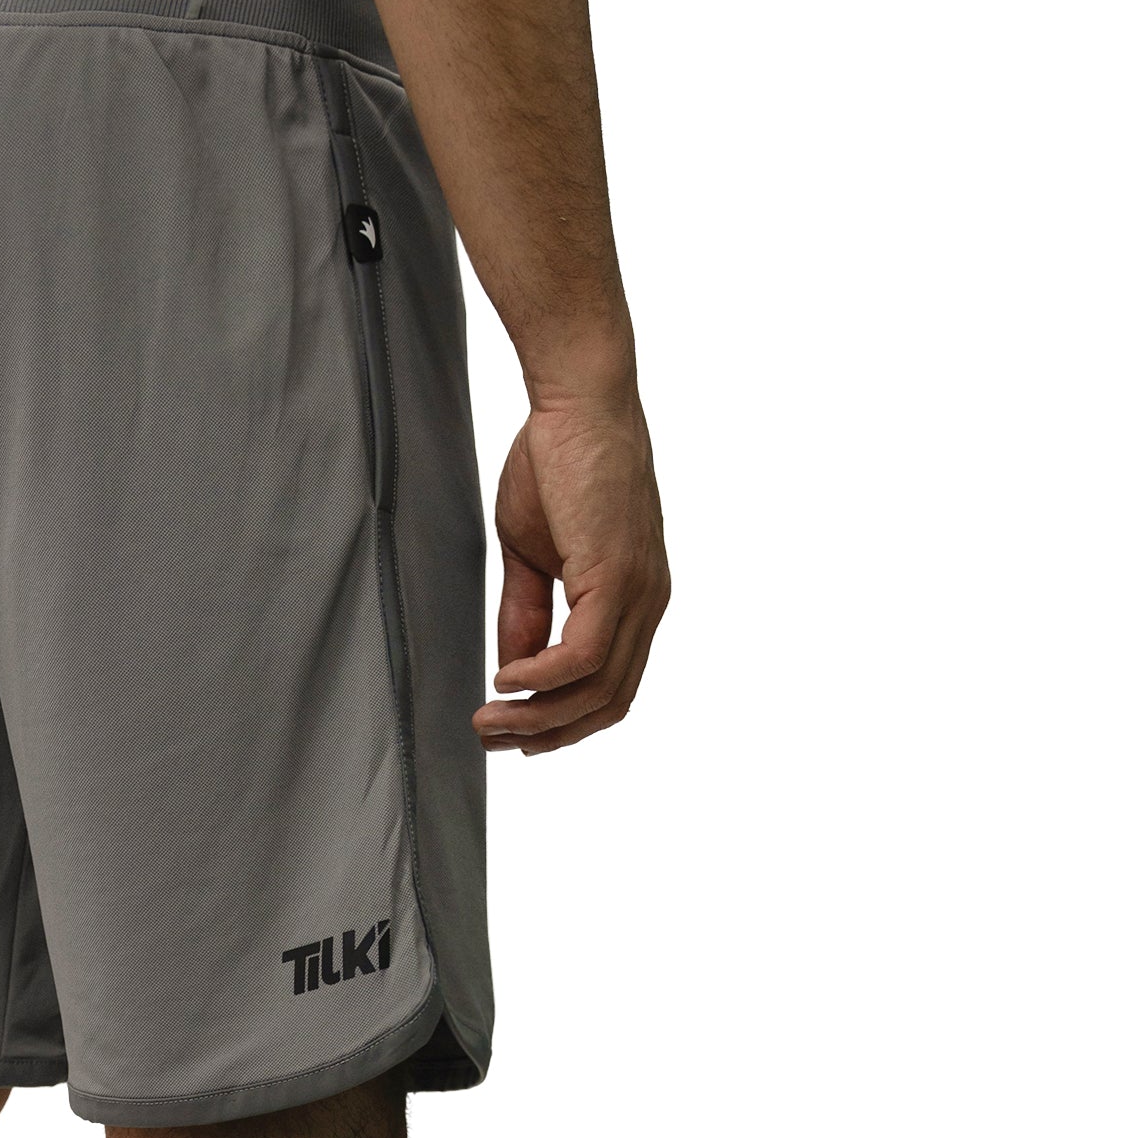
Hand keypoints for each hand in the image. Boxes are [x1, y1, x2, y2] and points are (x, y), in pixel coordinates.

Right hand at [477, 386, 669, 755]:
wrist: (578, 398)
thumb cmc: (556, 460)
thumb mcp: (533, 553)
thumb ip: (526, 613)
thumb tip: (514, 670)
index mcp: (634, 599)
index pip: (610, 688)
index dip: (563, 722)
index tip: (512, 732)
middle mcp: (648, 603)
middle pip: (607, 703)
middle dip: (547, 734)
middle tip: (492, 739)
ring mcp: (638, 592)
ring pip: (595, 689)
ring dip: (538, 715)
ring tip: (489, 719)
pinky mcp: (617, 575)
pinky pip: (582, 655)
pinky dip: (541, 678)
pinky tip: (505, 680)